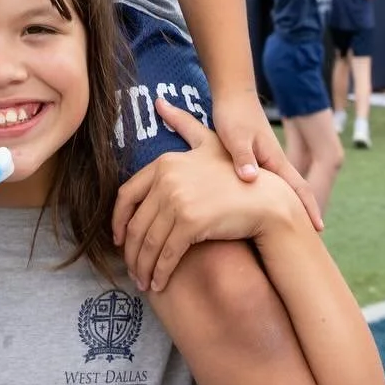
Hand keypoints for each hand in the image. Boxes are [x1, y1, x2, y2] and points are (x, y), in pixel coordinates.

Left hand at [112, 101, 298, 291]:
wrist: (266, 200)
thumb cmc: (237, 173)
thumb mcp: (208, 141)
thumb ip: (183, 123)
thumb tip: (158, 102)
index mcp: (164, 163)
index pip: (125, 196)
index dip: (118, 222)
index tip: (119, 240)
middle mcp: (167, 179)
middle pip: (135, 224)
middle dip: (130, 252)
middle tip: (131, 269)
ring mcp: (178, 200)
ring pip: (148, 242)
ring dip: (143, 267)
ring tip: (143, 281)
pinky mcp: (191, 222)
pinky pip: (166, 253)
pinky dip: (159, 272)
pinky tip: (158, 283)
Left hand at [210, 86, 323, 229]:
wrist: (232, 93)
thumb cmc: (234, 114)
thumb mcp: (236, 136)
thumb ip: (243, 157)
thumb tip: (250, 180)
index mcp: (274, 160)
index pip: (298, 188)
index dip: (309, 208)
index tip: (319, 230)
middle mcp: (273, 163)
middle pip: (293, 194)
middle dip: (302, 215)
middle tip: (308, 241)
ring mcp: (264, 162)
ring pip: (278, 191)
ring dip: (287, 209)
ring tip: (289, 233)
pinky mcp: (253, 160)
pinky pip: (264, 186)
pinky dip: (268, 200)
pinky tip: (261, 210)